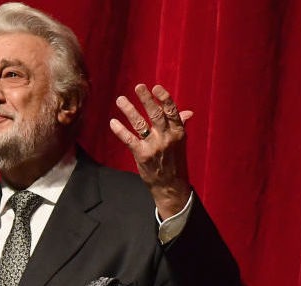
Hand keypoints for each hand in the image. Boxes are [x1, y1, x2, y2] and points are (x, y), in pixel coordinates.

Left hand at [109, 84, 192, 218]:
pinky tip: (113, 122)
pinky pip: (129, 139)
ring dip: (129, 110)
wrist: (170, 185)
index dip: (164, 98)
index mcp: (178, 132)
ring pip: (140, 124)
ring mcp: (154, 146)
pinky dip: (120, 130)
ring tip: (120, 99)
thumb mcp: (180, 142)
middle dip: (146, 99)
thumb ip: (180, 125)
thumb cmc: (174, 161)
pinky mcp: (142, 155)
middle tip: (138, 86)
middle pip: (155, 114)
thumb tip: (187, 112)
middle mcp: (166, 137)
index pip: (172, 111)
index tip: (156, 87)